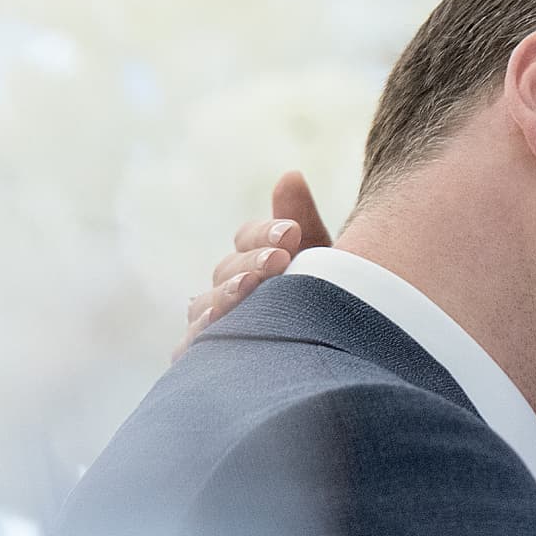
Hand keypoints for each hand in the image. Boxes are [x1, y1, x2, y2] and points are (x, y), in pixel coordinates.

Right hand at [174, 171, 332, 359]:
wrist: (342, 359)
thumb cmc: (331, 307)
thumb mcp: (323, 264)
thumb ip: (302, 221)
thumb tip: (290, 175)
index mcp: (257, 261)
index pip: (247, 239)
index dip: (265, 234)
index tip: (292, 234)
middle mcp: (232, 288)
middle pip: (227, 269)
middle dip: (252, 262)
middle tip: (280, 261)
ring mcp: (218, 323)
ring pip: (206, 304)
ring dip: (225, 294)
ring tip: (249, 289)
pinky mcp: (210, 358)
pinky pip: (194, 346)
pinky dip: (198, 336)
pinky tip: (213, 326)